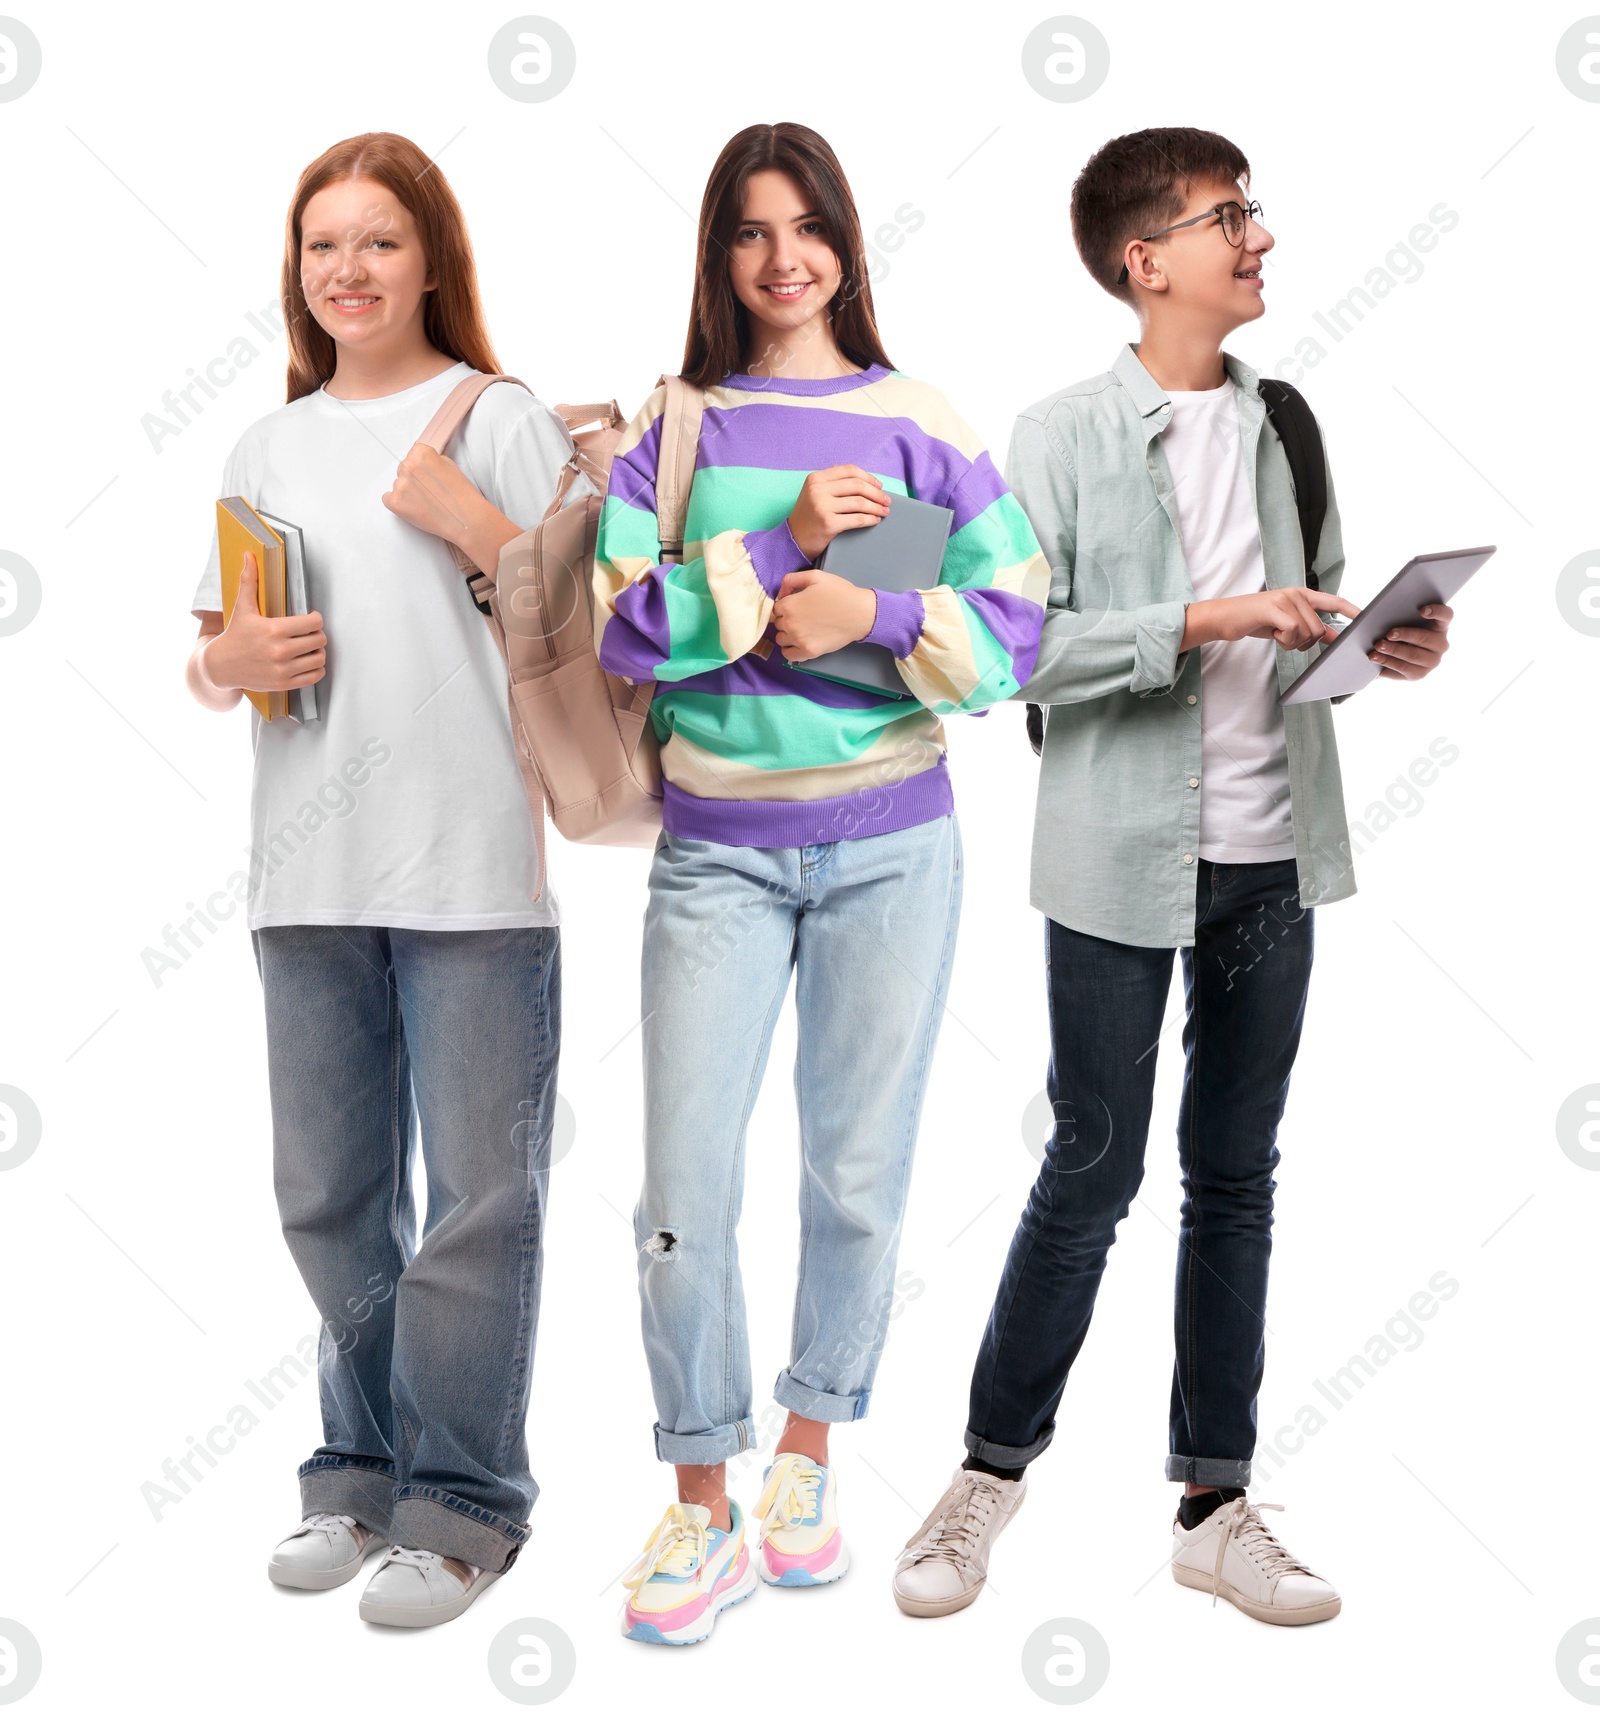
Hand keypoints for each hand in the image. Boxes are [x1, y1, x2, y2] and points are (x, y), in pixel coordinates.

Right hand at [204, 552, 325, 691]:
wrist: (221, 666)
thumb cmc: (235, 634)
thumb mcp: (242, 608)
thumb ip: (249, 581)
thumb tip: (249, 555)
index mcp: (273, 629)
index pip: (313, 623)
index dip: (315, 619)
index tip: (310, 618)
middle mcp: (280, 650)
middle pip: (319, 640)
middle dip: (317, 635)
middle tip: (309, 633)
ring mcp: (283, 669)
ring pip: (319, 658)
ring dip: (318, 652)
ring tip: (309, 647)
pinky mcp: (284, 684)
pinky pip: (314, 676)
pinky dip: (316, 669)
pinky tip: (307, 662)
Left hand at [383, 441, 521, 571]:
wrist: (466, 518)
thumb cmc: (462, 494)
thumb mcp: (450, 466)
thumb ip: (432, 461)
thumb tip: (421, 464)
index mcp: (421, 453)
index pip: (413, 454)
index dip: (422, 467)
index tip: (429, 476)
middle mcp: (407, 466)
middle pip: (404, 469)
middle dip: (414, 480)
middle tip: (429, 492)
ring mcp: (399, 485)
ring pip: (398, 485)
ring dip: (408, 492)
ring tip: (427, 503)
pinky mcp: (394, 502)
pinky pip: (388, 499)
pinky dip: (399, 504)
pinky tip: (415, 508)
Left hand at [772, 566, 876, 660]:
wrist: (860, 613)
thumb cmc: (840, 593)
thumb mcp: (816, 576)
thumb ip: (792, 579)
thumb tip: (781, 593)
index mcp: (789, 605)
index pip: (776, 608)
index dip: (786, 606)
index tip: (797, 606)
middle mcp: (790, 624)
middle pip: (778, 623)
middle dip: (787, 619)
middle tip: (804, 616)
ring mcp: (799, 640)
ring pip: (781, 639)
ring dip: (788, 634)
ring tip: (803, 629)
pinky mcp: (808, 652)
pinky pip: (788, 655)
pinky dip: (790, 650)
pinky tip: (799, 643)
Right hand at [786, 464, 889, 561]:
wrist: (792, 540)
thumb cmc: (808, 516)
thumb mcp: (813, 492)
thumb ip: (831, 481)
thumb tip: (859, 476)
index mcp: (816, 478)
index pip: (849, 471)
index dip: (868, 477)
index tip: (879, 486)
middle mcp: (818, 490)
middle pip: (857, 485)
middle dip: (876, 493)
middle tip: (886, 500)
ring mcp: (822, 506)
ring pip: (860, 502)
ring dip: (876, 507)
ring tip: (884, 511)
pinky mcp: (828, 523)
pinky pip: (857, 519)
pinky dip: (870, 519)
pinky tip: (875, 520)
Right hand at [1183, 587, 1360, 653]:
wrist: (1225, 617)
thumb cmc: (1255, 621)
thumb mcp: (1286, 624)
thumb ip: (1309, 627)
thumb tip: (1332, 636)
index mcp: (1302, 595)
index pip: (1334, 601)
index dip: (1351, 610)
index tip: (1365, 619)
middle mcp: (1296, 593)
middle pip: (1317, 629)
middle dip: (1303, 642)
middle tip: (1285, 638)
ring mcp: (1285, 599)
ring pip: (1305, 632)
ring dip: (1291, 642)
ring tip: (1276, 634)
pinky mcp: (1273, 607)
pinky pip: (1292, 631)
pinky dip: (1283, 639)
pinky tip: (1272, 633)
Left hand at [1370, 602, 1451, 680]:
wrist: (1392, 653)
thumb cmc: (1400, 630)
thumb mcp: (1403, 621)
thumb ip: (1401, 615)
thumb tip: (1386, 614)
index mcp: (1440, 625)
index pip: (1446, 615)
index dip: (1437, 611)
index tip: (1421, 610)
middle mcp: (1441, 644)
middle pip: (1425, 638)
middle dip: (1405, 635)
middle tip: (1388, 634)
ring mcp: (1432, 661)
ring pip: (1413, 655)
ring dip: (1393, 650)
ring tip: (1377, 646)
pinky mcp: (1419, 674)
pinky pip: (1403, 669)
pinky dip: (1386, 662)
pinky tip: (1375, 658)